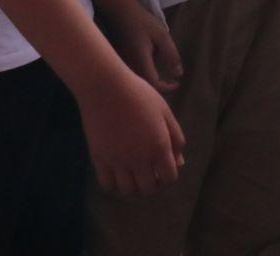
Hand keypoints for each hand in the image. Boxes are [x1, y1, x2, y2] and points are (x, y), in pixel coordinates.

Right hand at [77, 65, 186, 196]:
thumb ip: (175, 138)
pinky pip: (107, 185)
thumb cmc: (140, 96)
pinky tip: (118, 174)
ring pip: (127, 191)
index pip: (169, 178)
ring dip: (133, 187)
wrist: (107, 89)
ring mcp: (118, 161)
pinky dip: (114, 185)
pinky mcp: (99, 159)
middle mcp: (139, 159)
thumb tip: (180, 162)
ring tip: (134, 175)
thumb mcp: (165, 113)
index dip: (168, 177)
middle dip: (152, 185)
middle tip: (149, 174)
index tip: (164, 170)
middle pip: (148, 189)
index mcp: (159, 146)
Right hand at [102, 0, 184, 95]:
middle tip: (171, 82)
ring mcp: (123, 65)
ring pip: (139, 80)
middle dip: (159, 86)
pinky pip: (133, 73)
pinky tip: (150, 59)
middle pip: (145, 86)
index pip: (154, 84)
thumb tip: (178, 74)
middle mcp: (129, 67)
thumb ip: (171, 55)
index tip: (177, 83)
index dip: (167, 88)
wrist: (120, 12)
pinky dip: (144, 72)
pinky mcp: (120, 62)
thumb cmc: (143, 22)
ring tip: (161, 68)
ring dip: (151, 79)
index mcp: (140, 61)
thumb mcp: (162, 35)